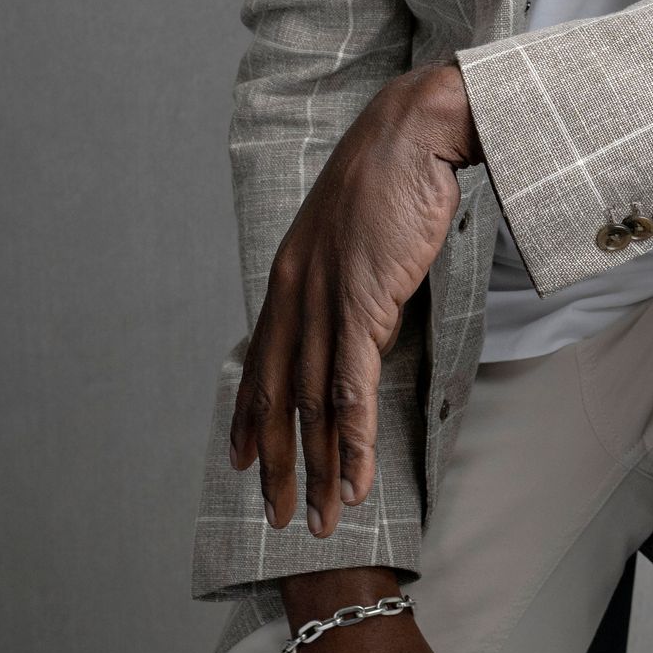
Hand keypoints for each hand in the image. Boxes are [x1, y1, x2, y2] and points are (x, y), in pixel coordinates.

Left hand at [230, 60, 480, 537]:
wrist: (414, 133)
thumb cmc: (393, 174)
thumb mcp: (351, 229)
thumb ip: (342, 273)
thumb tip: (353, 306)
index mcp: (289, 274)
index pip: (261, 362)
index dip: (246, 417)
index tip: (238, 461)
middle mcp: (295, 293)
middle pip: (279, 398)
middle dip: (276, 464)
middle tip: (276, 516)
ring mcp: (326, 301)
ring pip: (314, 406)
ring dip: (317, 469)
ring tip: (320, 519)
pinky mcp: (364, 306)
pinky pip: (354, 390)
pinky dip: (352, 443)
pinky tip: (353, 480)